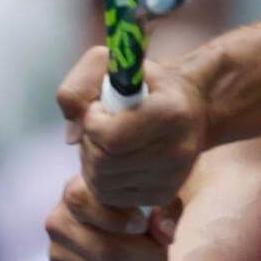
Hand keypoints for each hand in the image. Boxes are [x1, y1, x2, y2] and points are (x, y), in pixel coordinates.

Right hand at [45, 172, 179, 260]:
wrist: (104, 238)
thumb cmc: (132, 210)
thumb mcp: (153, 200)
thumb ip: (164, 209)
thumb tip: (164, 234)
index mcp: (77, 193)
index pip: (83, 203)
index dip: (118, 217)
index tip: (142, 225)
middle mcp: (60, 224)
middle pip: (108, 251)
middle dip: (148, 258)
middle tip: (163, 255)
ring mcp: (59, 257)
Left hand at [56, 45, 209, 208]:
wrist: (188, 108)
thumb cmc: (143, 83)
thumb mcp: (109, 64)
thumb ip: (78, 87)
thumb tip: (72, 137)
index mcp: (170, 112)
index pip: (111, 137)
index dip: (92, 122)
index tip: (99, 108)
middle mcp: (178, 149)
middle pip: (103, 163)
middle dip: (89, 143)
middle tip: (100, 126)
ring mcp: (173, 177)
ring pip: (102, 183)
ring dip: (92, 161)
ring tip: (107, 142)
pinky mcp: (164, 195)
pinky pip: (111, 197)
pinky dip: (102, 178)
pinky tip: (115, 159)